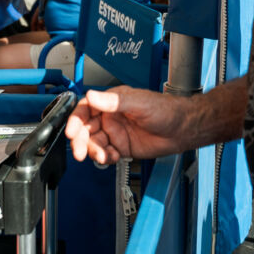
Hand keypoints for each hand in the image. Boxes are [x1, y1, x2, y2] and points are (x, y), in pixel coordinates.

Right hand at [66, 87, 195, 164]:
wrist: (182, 130)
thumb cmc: (166, 110)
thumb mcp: (138, 103)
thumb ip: (114, 102)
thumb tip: (92, 95)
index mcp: (111, 101)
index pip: (85, 109)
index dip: (75, 120)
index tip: (71, 131)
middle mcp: (110, 117)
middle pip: (85, 129)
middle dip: (80, 140)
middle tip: (79, 151)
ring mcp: (116, 133)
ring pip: (94, 143)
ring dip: (93, 151)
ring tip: (102, 156)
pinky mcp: (122, 147)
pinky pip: (106, 154)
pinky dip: (105, 158)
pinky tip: (111, 158)